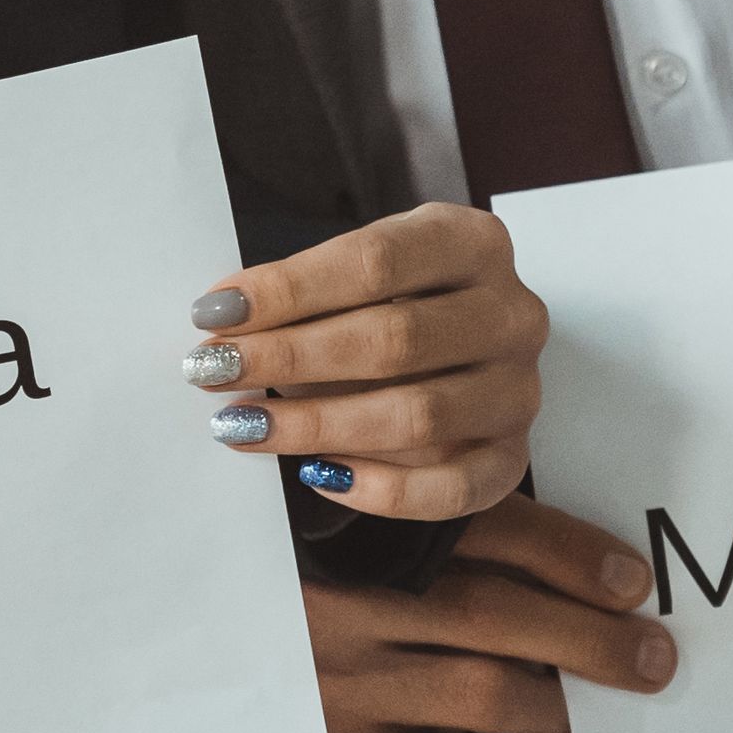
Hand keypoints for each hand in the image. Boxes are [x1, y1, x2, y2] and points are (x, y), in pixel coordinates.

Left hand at [184, 203, 542, 518]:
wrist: (456, 347)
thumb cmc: (387, 299)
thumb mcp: (354, 272)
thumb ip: (300, 294)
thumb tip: (220, 325)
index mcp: (472, 242)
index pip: (374, 261)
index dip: (288, 290)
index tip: (213, 313)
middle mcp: (512, 314)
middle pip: (394, 340)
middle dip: (289, 358)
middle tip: (212, 371)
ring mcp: (519, 389)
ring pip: (419, 417)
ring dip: (317, 425)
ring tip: (241, 425)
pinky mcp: (514, 456)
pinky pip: (453, 488)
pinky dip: (382, 490)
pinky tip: (317, 474)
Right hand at [286, 494, 670, 732]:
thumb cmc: (338, 658)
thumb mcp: (368, 593)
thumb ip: (449, 569)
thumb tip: (599, 586)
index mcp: (345, 547)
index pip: (470, 529)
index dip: (563, 551)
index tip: (631, 583)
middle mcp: (333, 610)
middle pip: (492, 613)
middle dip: (591, 639)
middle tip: (652, 660)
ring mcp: (336, 695)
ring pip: (491, 694)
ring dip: (555, 709)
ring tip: (570, 715)